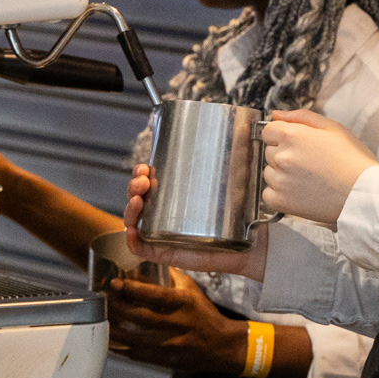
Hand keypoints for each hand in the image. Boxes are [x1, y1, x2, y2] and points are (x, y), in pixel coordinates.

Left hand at [106, 271, 245, 372]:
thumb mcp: (193, 291)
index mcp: (183, 304)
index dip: (132, 289)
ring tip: (101, 319)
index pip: (155, 295)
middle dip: (117, 308)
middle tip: (102, 299)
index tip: (115, 283)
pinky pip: (138, 355)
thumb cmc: (206, 315)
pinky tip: (110, 339)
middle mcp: (176, 324)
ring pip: (134, 338)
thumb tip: (154, 258)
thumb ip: (173, 275)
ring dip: (114, 329)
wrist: (222, 347)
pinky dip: (121, 348)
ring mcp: (170, 344)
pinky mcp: (166, 360)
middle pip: (140, 316)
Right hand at [123, 164, 266, 277]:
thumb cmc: (239, 214)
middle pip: (137, 199)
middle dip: (134, 186)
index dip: (141, 174)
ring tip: (137, 200)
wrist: (249, 245)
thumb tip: (246, 124)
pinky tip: (133, 230)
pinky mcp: (164, 253)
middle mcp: (164, 213)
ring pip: (134, 221)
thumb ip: (232, 158)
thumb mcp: (230, 183)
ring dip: (129, 208)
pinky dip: (131, 240)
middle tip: (144, 181)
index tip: (146, 167)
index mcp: (173, 196)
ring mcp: (162, 234)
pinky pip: (139, 248)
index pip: (148, 183)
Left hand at [260, 109, 378, 227]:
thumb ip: (301, 117)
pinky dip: (280, 194)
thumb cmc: (353, 159)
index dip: (283, 136)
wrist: (365, 194)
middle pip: (269, 152)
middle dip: (284, 155)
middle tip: (309, 163)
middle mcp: (282, 157)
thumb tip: (275, 115)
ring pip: (269, 173)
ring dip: (282, 175)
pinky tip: (300, 193)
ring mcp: (280, 180)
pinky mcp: (281, 201)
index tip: (299, 146)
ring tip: (307, 179)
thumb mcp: (333, 128)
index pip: (268, 131)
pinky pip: (268, 194)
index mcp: (292, 135)